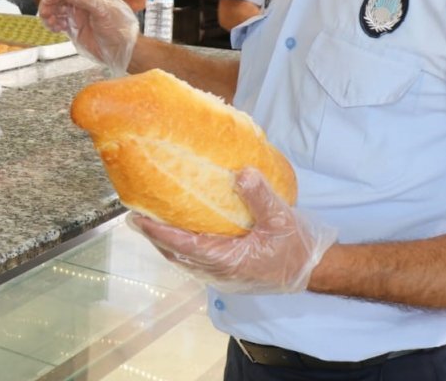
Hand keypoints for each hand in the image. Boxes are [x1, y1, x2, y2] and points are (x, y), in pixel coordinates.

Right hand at [38, 0, 138, 76]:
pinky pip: (58, 21)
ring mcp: (79, 14)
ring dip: (49, 13)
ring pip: (57, 8)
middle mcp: (84, 1)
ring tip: (50, 23)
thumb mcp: (104, 11)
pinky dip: (52, 23)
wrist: (124, 52)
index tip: (49, 0)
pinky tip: (55, 29)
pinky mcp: (75, 27)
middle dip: (50, 2)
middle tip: (44, 13)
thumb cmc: (120, 30)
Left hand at [127, 168, 336, 293]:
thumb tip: (242, 173)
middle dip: (153, 234)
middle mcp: (217, 270)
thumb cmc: (295, 247)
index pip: (183, 245)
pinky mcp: (224, 271)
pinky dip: (179, 244)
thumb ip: (260, 196)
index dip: (158, 232)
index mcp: (227, 258)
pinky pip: (193, 258)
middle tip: (135, 213)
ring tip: (148, 219)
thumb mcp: (281, 218)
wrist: (311, 270)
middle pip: (175, 253)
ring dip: (164, 240)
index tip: (138, 218)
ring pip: (182, 257)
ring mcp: (219, 273)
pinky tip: (177, 228)